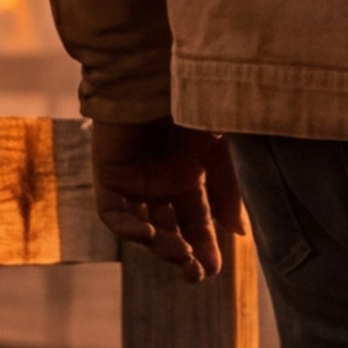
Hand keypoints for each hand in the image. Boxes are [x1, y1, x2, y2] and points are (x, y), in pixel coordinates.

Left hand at [89, 116, 243, 282]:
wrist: (155, 73)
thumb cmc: (193, 105)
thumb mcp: (219, 151)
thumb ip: (227, 191)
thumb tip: (238, 233)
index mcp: (190, 175)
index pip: (198, 221)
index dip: (206, 247)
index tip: (216, 269)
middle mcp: (161, 181)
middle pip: (172, 230)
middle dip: (185, 255)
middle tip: (196, 274)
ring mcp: (133, 180)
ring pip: (143, 228)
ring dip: (160, 247)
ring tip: (179, 254)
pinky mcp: (108, 175)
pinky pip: (113, 214)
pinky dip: (129, 228)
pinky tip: (148, 233)